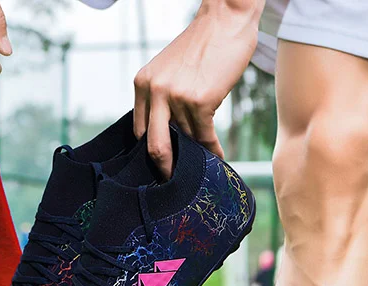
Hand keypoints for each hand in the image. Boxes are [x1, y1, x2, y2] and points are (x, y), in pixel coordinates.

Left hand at [133, 0, 261, 177]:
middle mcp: (154, 91)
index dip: (150, 152)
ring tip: (205, 164)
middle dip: (163, 169)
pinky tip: (218, 157)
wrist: (226, 19)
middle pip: (154, 146)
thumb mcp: (169, 70)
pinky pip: (204, 136)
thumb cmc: (202, 46)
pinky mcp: (199, 101)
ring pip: (186, 139)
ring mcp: (176, 97)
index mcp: (142, 84)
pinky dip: (212, 150)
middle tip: (171, 183)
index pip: (141, 130)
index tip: (160, 166)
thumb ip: (163, 100)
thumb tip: (170, 137)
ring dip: (198, 153)